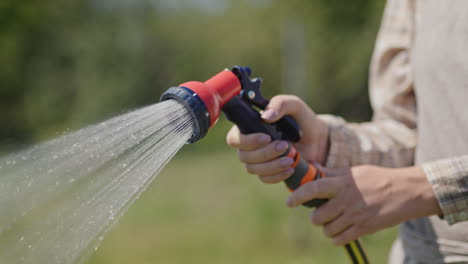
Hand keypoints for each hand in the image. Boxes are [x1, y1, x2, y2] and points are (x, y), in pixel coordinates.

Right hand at [226, 95, 328, 182]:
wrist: (317, 139)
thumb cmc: (302, 119)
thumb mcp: (294, 106)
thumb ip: (280, 104)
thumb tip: (266, 117)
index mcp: (249, 127)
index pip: (234, 139)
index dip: (247, 141)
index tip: (266, 138)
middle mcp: (249, 145)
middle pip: (243, 156)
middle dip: (264, 153)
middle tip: (284, 145)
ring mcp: (257, 160)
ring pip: (253, 169)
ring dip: (271, 165)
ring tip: (290, 159)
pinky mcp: (267, 172)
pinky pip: (264, 178)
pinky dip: (277, 176)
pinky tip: (290, 168)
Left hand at [286, 165, 441, 244]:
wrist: (406, 192)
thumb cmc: (377, 178)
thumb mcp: (353, 172)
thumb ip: (331, 172)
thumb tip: (311, 167)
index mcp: (342, 183)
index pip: (314, 188)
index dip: (298, 196)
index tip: (288, 202)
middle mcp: (346, 200)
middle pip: (317, 217)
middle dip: (315, 217)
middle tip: (322, 212)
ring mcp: (356, 215)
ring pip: (327, 230)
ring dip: (327, 228)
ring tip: (335, 220)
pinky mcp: (364, 228)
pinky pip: (340, 239)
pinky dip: (336, 237)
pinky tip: (342, 229)